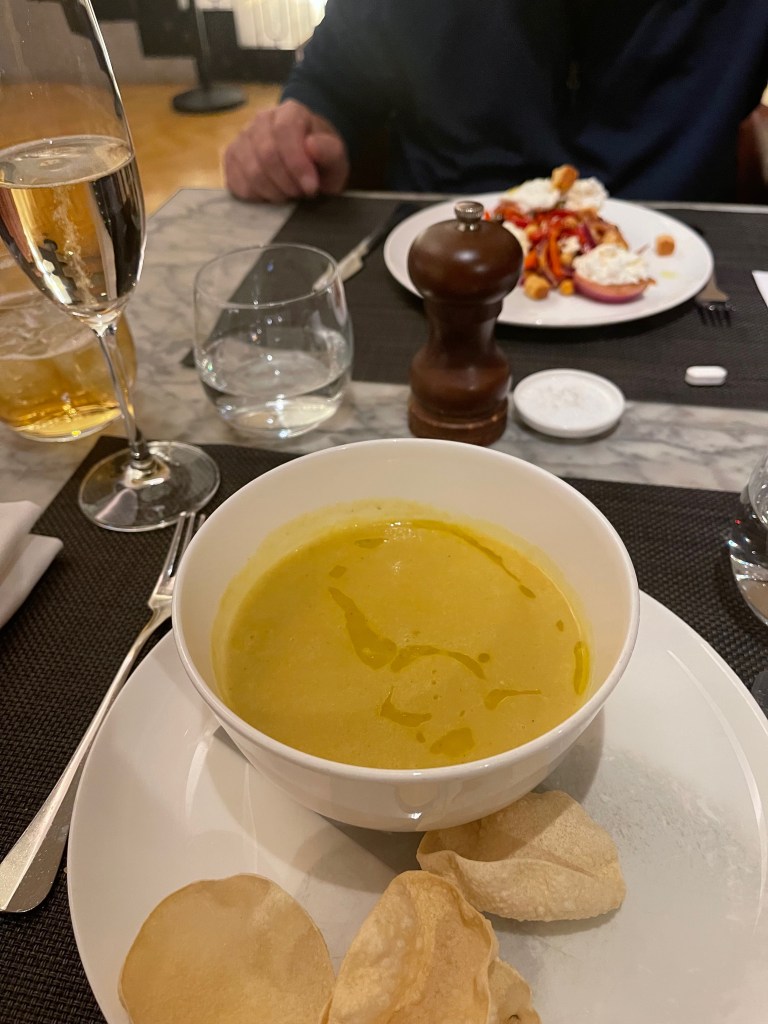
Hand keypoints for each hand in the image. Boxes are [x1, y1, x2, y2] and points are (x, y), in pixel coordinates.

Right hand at [224, 99, 349, 202]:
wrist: (305, 161)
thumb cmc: (320, 160)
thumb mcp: (336, 158)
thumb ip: (330, 152)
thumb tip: (311, 146)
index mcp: (290, 112)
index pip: (285, 132)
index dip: (297, 164)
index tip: (311, 188)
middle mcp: (261, 119)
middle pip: (266, 154)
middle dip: (286, 183)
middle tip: (300, 194)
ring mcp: (242, 138)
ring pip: (250, 171)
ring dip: (272, 192)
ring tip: (287, 194)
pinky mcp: (230, 158)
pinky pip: (236, 182)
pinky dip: (255, 196)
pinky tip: (270, 195)